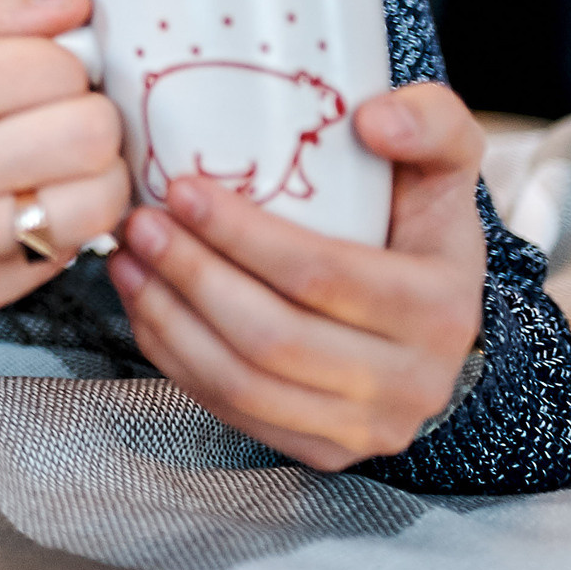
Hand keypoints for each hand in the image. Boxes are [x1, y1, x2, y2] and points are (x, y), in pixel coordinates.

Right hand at [0, 0, 130, 358]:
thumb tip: (76, 7)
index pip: (57, 66)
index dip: (66, 64)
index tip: (43, 75)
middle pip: (92, 131)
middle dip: (90, 116)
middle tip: (58, 119)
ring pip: (98, 200)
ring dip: (93, 177)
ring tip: (55, 167)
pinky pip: (65, 255)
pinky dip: (58, 228)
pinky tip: (21, 210)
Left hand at [106, 82, 486, 470]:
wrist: (434, 312)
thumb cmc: (420, 223)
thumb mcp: (445, 162)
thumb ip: (430, 120)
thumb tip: (373, 119)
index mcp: (440, 308)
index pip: (322, 275)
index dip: (242, 235)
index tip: (181, 189)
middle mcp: (411, 382)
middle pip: (274, 337)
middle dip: (191, 276)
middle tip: (138, 223)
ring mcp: (368, 427)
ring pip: (244, 383)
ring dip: (169, 320)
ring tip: (126, 260)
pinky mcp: (325, 450)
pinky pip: (234, 411)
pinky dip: (175, 359)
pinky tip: (146, 306)